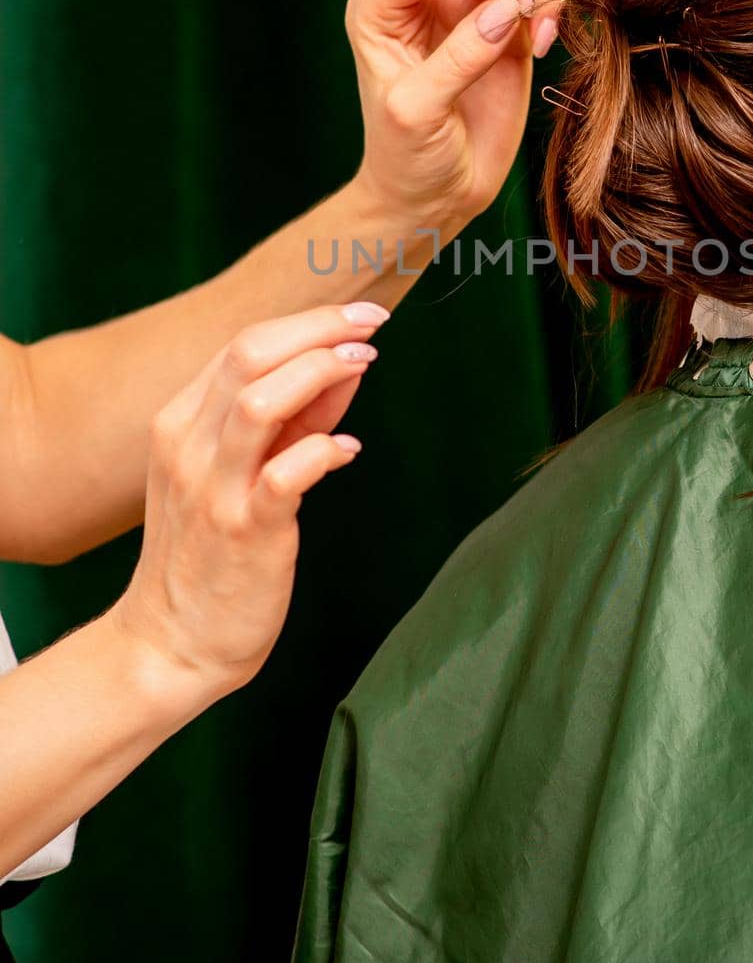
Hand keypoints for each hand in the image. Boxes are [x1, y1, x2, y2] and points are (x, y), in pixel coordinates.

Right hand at [111, 301, 387, 695]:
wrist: (171, 644)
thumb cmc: (211, 553)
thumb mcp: (241, 471)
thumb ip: (295, 419)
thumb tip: (347, 364)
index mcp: (180, 423)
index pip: (242, 345)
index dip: (308, 322)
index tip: (359, 318)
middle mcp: (187, 446)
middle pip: (248, 355)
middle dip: (318, 329)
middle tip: (372, 325)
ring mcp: (211, 488)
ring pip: (259, 401)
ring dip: (320, 372)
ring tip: (364, 366)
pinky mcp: (242, 530)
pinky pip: (285, 473)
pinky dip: (323, 448)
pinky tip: (347, 450)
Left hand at [346, 0, 565, 231]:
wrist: (436, 198)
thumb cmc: (408, 158)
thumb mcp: (417, 112)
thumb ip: (458, 58)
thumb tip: (508, 8)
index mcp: (382, 6)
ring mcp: (468, 7)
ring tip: (538, 25)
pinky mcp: (507, 28)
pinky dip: (551, 1)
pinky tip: (544, 44)